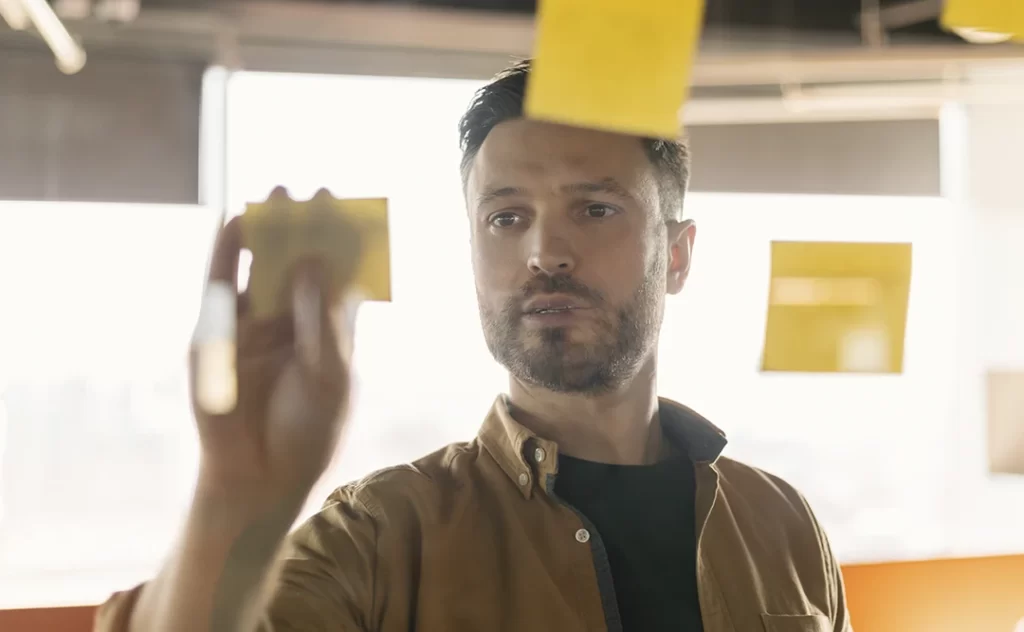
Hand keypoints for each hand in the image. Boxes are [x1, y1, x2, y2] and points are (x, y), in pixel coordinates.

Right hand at [189, 212, 357, 516]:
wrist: (261, 475)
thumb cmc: (308, 429)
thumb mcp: (330, 373)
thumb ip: (321, 319)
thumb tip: (310, 261)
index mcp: (330, 330)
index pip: (338, 277)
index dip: (344, 244)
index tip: (352, 209)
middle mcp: (293, 321)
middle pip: (299, 264)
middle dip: (306, 228)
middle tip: (314, 191)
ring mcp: (255, 325)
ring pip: (261, 268)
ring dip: (267, 232)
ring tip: (275, 195)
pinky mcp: (219, 334)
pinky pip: (221, 286)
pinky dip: (225, 253)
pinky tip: (234, 221)